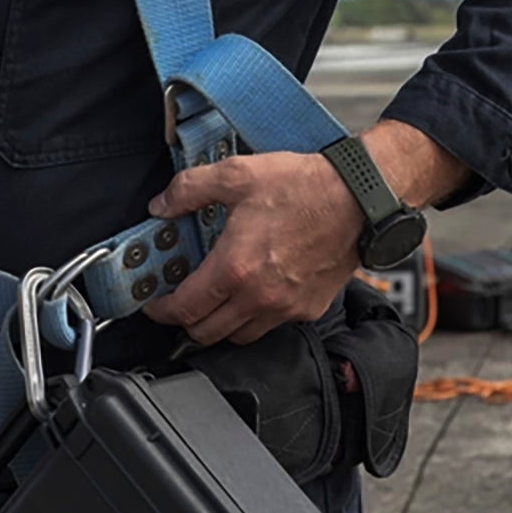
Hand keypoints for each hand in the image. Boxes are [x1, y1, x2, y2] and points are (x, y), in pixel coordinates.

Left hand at [140, 150, 362, 345]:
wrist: (357, 197)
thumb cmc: (303, 186)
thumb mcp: (235, 175)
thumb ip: (189, 189)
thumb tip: (162, 205)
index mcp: (235, 268)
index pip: (185, 308)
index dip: (160, 311)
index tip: (154, 306)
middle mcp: (259, 296)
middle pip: (207, 333)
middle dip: (185, 323)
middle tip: (178, 305)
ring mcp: (286, 308)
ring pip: (239, 337)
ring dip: (219, 325)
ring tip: (212, 302)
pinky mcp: (309, 309)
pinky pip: (272, 327)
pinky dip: (254, 318)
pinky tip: (251, 295)